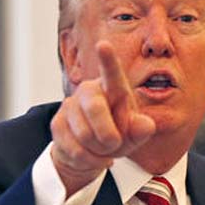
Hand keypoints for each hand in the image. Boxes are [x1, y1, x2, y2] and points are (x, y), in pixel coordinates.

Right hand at [50, 41, 155, 196]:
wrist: (93, 152)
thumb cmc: (120, 134)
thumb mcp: (136, 134)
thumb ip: (142, 129)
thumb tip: (146, 125)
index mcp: (112, 88)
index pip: (112, 74)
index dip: (107, 60)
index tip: (103, 45)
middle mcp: (89, 91)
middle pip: (95, 107)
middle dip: (109, 134)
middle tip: (115, 144)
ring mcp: (70, 106)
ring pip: (85, 134)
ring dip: (99, 150)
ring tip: (103, 148)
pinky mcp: (57, 124)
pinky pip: (75, 148)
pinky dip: (89, 159)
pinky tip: (92, 155)